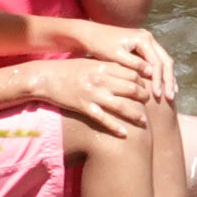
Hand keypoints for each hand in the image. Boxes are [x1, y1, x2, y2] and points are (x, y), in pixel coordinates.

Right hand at [23, 56, 152, 136]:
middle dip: (144, 96)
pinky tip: (124, 134)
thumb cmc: (69, 69)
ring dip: (135, 115)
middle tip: (151, 102)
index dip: (144, 80)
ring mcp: (92, 94)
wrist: (44, 77)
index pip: (132, 73)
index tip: (150, 85)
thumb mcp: (91, 63)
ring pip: (120, 106)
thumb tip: (130, 70)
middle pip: (131, 89)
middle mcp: (100, 80)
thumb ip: (109, 67)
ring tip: (144, 121)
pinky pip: (102, 119)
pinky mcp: (83, 107)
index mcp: (103, 67)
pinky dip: (115, 127)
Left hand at [57, 17, 173, 99]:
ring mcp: (147, 42)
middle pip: (166, 61)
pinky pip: (157, 62)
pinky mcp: (143, 47)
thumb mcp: (115, 55)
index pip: (157, 62)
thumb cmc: (99, 45)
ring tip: (171, 94)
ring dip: (168, 78)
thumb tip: (152, 73)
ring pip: (164, 62)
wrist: (88, 34)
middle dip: (169, 80)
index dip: (159, 80)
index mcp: (143, 39)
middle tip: (170, 97)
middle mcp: (149, 38)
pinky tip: (163, 86)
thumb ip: (134, 64)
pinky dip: (161, 74)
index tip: (158, 95)